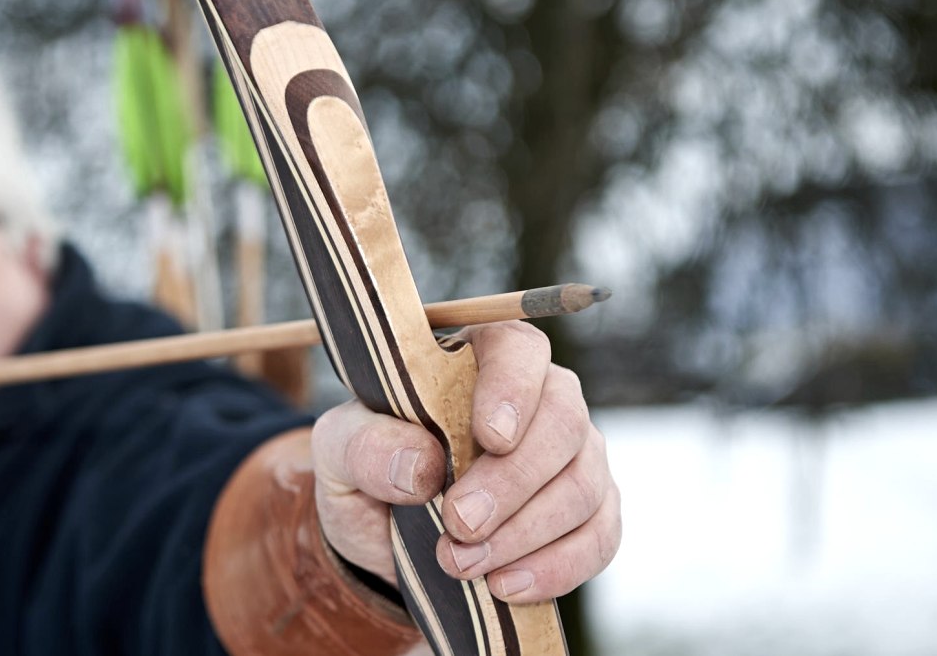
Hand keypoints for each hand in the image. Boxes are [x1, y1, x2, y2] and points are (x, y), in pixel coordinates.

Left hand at [311, 320, 620, 601]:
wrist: (386, 533)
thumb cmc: (369, 468)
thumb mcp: (338, 452)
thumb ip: (364, 446)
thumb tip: (419, 466)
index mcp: (478, 360)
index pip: (518, 349)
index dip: (513, 389)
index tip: (491, 437)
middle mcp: (541, 399)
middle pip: (563, 422)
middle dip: (513, 482)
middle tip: (460, 524)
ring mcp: (574, 455)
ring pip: (583, 485)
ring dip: (525, 533)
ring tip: (462, 562)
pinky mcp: (589, 513)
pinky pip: (598, 537)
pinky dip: (556, 567)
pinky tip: (505, 585)